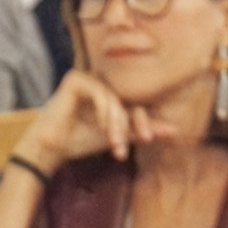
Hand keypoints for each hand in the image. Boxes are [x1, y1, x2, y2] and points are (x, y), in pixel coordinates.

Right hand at [24, 68, 148, 173]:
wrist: (51, 148)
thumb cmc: (81, 141)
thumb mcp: (117, 138)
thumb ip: (143, 132)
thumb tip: (176, 131)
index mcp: (112, 95)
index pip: (136, 104)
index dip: (145, 122)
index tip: (148, 140)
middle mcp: (101, 83)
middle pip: (128, 100)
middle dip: (131, 125)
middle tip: (126, 147)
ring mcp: (88, 78)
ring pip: (115, 99)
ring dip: (117, 123)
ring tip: (114, 143)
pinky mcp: (76, 79)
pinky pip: (100, 93)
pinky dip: (105, 111)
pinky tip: (101, 127)